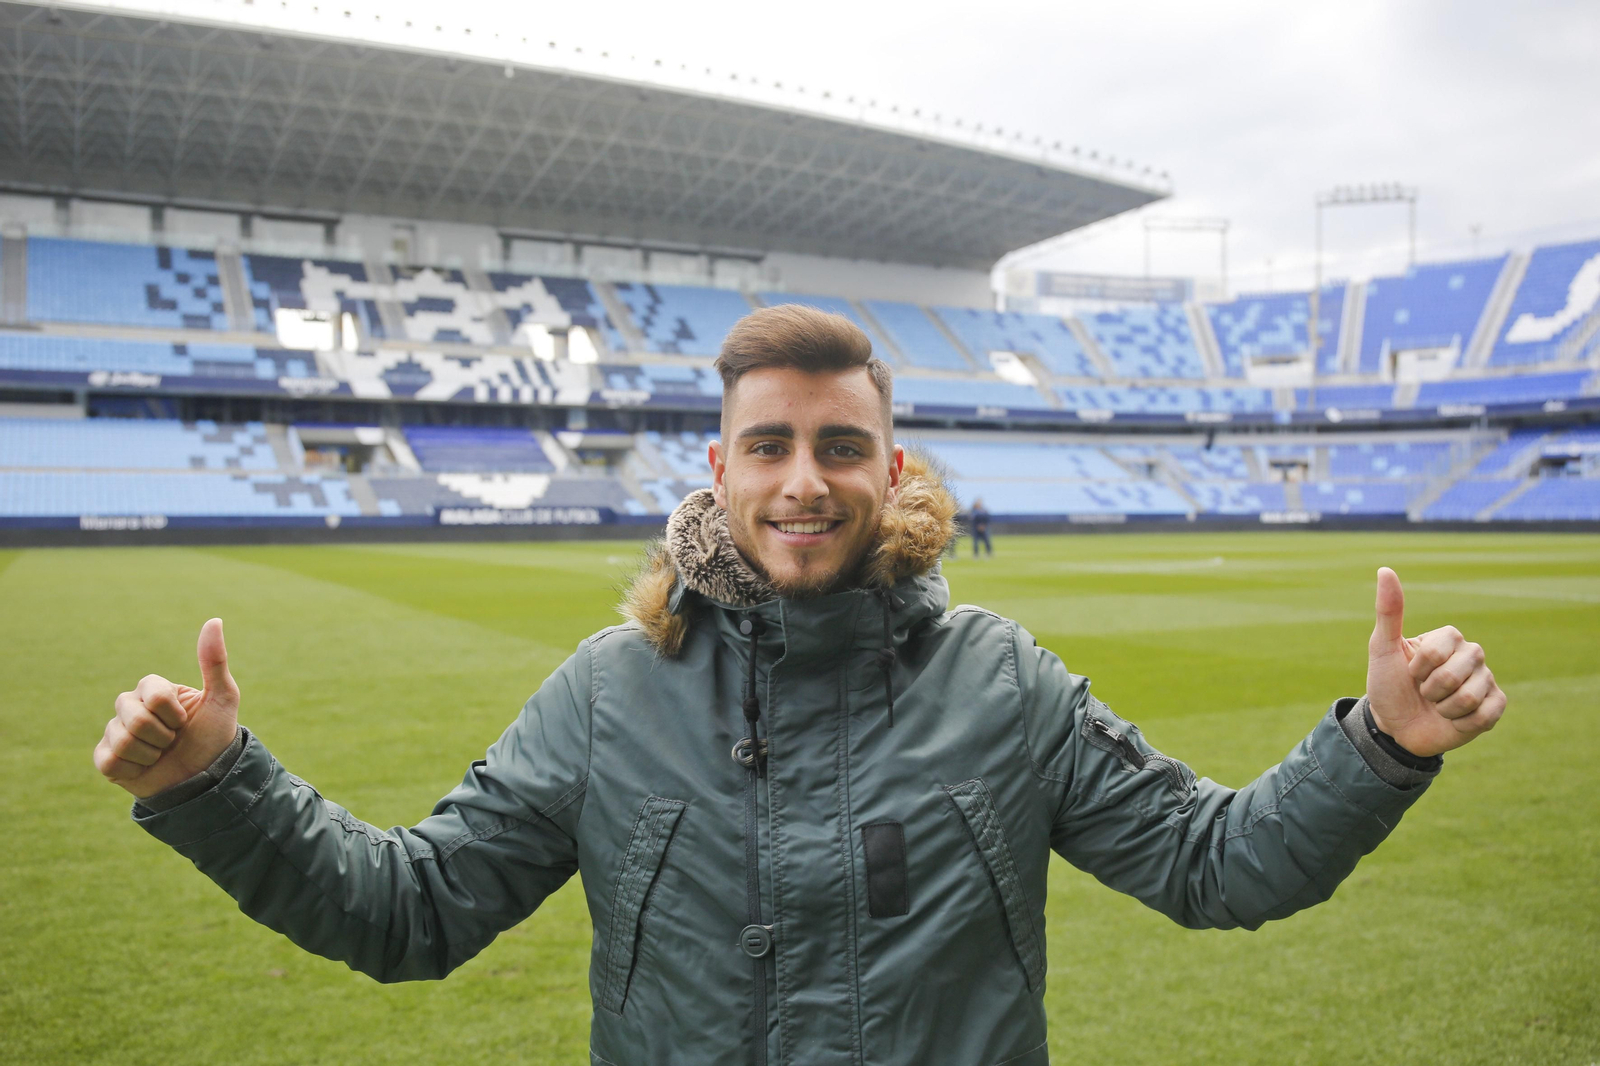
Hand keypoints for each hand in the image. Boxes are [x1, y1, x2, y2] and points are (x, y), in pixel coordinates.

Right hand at [94, 618, 240, 798]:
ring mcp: (115, 732)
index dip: (173, 713)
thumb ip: (214, 661)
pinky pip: (110, 761)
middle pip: (135, 718)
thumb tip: (215, 620)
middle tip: (173, 741)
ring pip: (122, 741)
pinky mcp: (106, 759)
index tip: (185, 721)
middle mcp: (130, 706)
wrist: (206, 778)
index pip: (152, 694)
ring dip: (151, 754)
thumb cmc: (214, 736)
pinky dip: (135, 769)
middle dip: (163, 736)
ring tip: (161, 755)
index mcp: (153, 689)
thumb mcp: (222, 698)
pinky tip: (145, 768)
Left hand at [1366, 567, 1505, 757]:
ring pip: (1470, 697)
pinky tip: (1454, 720)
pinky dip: (1462, 723)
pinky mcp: (1494, 707)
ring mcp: (1486, 680)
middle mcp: (1472, 655)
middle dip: (1430, 690)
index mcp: (1449, 638)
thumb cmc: (1388, 684)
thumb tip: (1385, 569)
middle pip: (1456, 673)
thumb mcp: (1382, 648)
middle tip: (1424, 693)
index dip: (1419, 668)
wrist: (1395, 727)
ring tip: (1437, 706)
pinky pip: (1486, 715)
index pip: (1439, 650)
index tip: (1410, 672)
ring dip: (1444, 708)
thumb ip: (1388, 611)